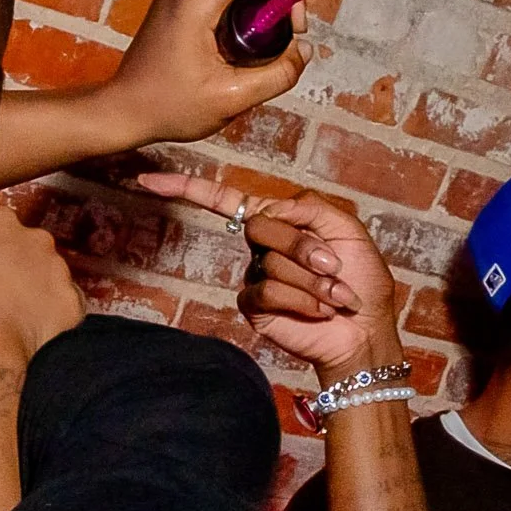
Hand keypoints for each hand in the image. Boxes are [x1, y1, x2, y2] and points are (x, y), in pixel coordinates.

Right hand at [0, 196, 84, 359]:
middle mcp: (35, 237)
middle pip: (31, 247)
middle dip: (20, 264)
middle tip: (0, 292)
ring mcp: (59, 269)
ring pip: (51, 275)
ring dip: (38, 289)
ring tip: (16, 316)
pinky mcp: (73, 300)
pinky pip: (66, 304)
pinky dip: (54, 315)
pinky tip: (34, 330)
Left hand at [111, 0, 311, 143]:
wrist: (122, 112)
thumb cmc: (167, 106)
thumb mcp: (233, 97)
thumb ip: (279, 73)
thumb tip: (304, 50)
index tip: (293, 29)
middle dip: (274, 13)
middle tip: (275, 52)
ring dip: (255, 22)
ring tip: (248, 61)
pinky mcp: (176, 6)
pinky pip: (221, 3)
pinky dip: (236, 25)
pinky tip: (229, 59)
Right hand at [137, 173, 398, 379]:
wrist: (363, 331)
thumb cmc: (361, 281)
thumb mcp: (348, 232)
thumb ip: (308, 209)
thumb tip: (268, 211)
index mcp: (281, 223)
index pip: (227, 201)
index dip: (187, 189)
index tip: (147, 180)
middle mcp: (262, 247)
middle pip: (260, 227)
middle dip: (304, 247)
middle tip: (333, 267)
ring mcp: (255, 276)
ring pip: (270, 263)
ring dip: (312, 281)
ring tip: (334, 296)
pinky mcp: (253, 306)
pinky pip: (266, 291)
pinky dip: (301, 300)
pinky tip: (319, 311)